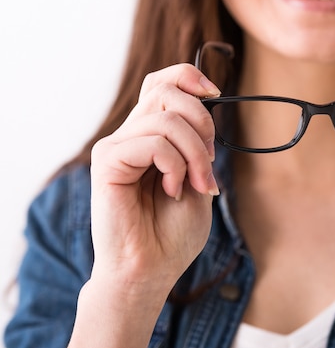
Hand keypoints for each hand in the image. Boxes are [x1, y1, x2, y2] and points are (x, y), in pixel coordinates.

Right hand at [89, 64, 220, 298]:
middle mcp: (131, 136)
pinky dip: (175, 166)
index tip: (214, 93)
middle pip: (165, 91)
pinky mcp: (108, 162)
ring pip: (167, 118)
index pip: (161, 84)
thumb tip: (205, 107)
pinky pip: (153, 143)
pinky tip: (171, 191)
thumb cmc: (173, 233)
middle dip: (202, 122)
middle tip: (208, 161)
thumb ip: (198, 144)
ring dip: (195, 153)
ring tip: (195, 185)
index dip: (188, 77)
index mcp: (151, 137)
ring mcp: (117, 146)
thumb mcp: (198, 179)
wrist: (151, 270)